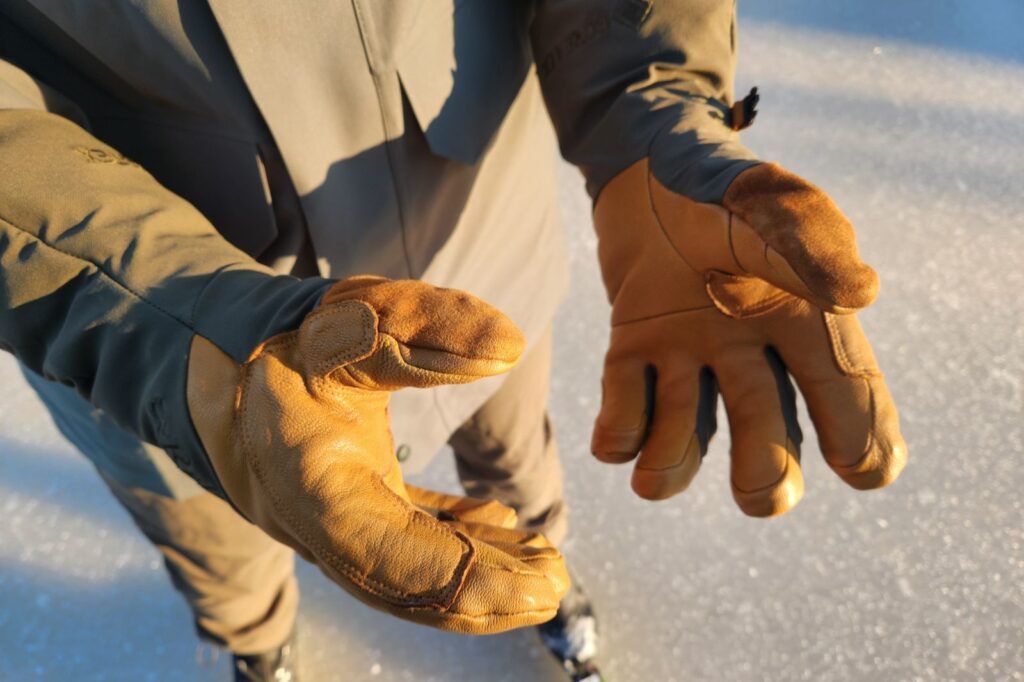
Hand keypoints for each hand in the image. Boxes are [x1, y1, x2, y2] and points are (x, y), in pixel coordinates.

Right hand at [186, 276, 568, 632]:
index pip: (386, 553)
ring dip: (475, 578)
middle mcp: (313, 519)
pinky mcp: (347, 511)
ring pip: (405, 572)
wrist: (227, 357)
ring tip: (544, 570)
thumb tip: (509, 345)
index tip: (535, 583)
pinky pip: (402, 543)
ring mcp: (328, 522)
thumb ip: (428, 326)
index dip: (459, 578)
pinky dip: (452, 544)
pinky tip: (502, 526)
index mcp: (308, 477)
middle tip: (554, 585)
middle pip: (402, 583)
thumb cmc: (291, 334)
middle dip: (481, 595)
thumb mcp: (355, 315)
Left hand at [591, 160, 906, 515]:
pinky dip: (619, 435)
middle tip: (756, 492)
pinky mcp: (635, 346)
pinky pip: (628, 408)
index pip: (846, 396)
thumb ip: (813, 246)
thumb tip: (859, 296)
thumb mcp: (776, 206)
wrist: (649, 163)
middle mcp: (748, 348)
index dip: (863, 442)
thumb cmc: (724, 184)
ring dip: (672, 469)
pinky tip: (615, 441)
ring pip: (689, 435)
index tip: (859, 470)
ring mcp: (690, 351)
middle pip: (768, 438)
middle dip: (765, 481)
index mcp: (801, 320)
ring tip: (650, 478)